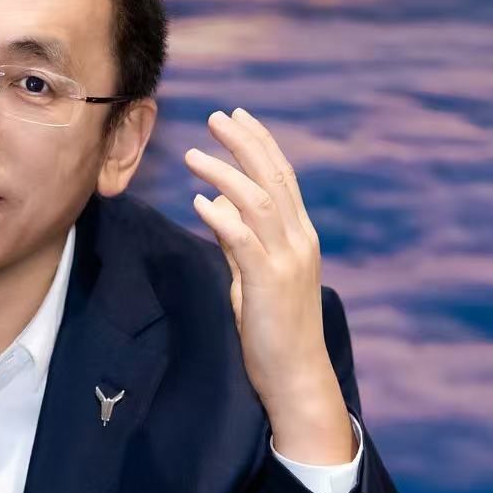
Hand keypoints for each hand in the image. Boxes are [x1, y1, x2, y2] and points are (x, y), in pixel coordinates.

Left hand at [184, 108, 352, 463]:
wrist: (296, 376)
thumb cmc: (273, 328)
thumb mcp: (254, 275)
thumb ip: (239, 240)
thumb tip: (216, 207)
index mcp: (299, 236)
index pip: (282, 177)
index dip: (260, 144)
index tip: (237, 118)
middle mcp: (299, 241)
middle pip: (274, 178)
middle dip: (245, 143)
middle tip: (218, 116)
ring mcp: (286, 262)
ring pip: (259, 203)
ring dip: (224, 174)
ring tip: (193, 155)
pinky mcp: (268, 284)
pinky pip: (244, 242)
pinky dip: (222, 218)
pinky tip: (199, 202)